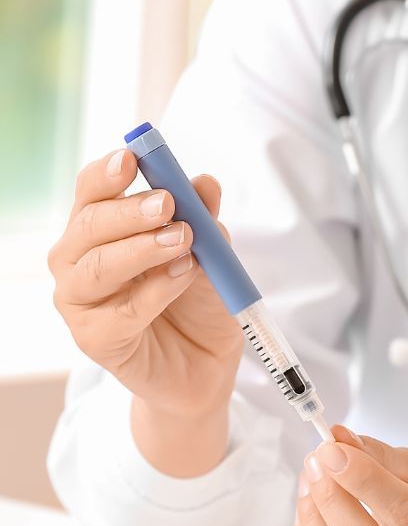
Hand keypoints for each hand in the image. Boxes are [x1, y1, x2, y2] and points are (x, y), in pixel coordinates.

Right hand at [49, 149, 242, 471]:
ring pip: (97, 267)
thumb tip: (206, 183)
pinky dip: (154, 291)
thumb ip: (204, 222)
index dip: (107, 173)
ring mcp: (80, 302)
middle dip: (129, 210)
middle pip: (88, 225)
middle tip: (169, 204)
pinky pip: (121, 311)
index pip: (91, 193)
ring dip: (142, 249)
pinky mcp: (94, 340)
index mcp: (100, 231)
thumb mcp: (211, 258)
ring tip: (182, 241)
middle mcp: (78, 261)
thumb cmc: (198, 307)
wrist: (206, 367)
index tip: (132, 157)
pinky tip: (181, 276)